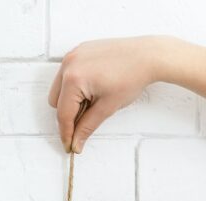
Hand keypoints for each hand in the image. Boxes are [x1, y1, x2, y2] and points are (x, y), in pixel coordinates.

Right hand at [49, 36, 168, 153]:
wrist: (149, 55)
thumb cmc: (133, 77)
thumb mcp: (107, 107)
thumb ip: (87, 127)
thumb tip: (76, 142)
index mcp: (73, 79)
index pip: (63, 114)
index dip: (67, 133)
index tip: (70, 145)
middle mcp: (68, 64)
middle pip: (56, 101)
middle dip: (69, 112)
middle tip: (91, 113)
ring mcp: (73, 55)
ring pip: (60, 87)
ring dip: (71, 98)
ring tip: (94, 97)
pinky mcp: (80, 51)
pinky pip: (68, 73)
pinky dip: (76, 83)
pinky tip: (95, 84)